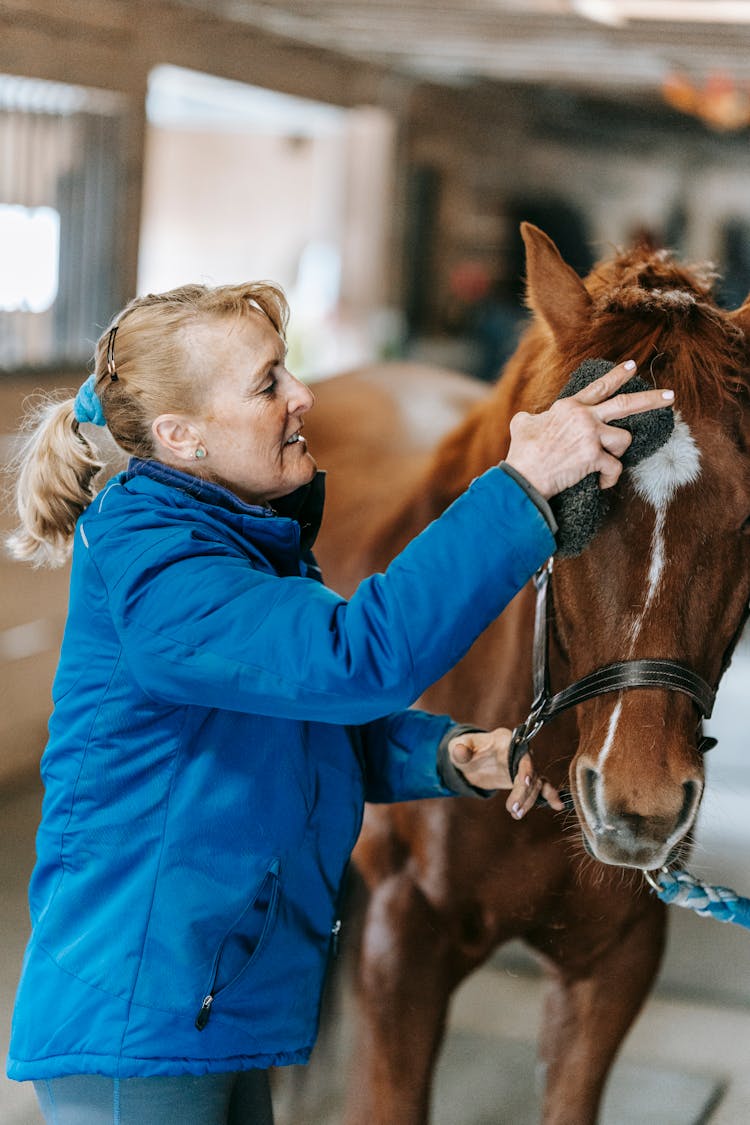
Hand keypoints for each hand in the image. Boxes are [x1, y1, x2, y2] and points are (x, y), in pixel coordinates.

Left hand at [448, 728, 564, 818]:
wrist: (472, 759)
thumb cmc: (466, 749)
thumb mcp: (459, 748)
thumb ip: (460, 750)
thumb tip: (460, 752)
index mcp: (506, 739)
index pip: (521, 754)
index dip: (525, 769)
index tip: (525, 783)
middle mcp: (520, 751)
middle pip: (530, 771)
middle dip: (524, 792)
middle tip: (513, 810)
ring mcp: (524, 765)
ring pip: (536, 783)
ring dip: (529, 800)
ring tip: (516, 814)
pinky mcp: (525, 779)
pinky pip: (540, 787)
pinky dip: (549, 796)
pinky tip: (558, 805)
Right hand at [505, 360, 674, 498]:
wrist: (524, 477)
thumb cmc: (522, 452)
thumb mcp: (522, 424)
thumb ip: (533, 416)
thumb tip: (530, 418)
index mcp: (570, 407)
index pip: (599, 388)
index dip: (617, 376)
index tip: (633, 366)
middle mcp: (584, 417)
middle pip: (625, 404)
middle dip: (651, 399)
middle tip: (671, 396)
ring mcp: (591, 437)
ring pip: (623, 439)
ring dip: (616, 453)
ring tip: (602, 462)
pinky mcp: (594, 458)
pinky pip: (614, 468)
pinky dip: (608, 478)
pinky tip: (599, 483)